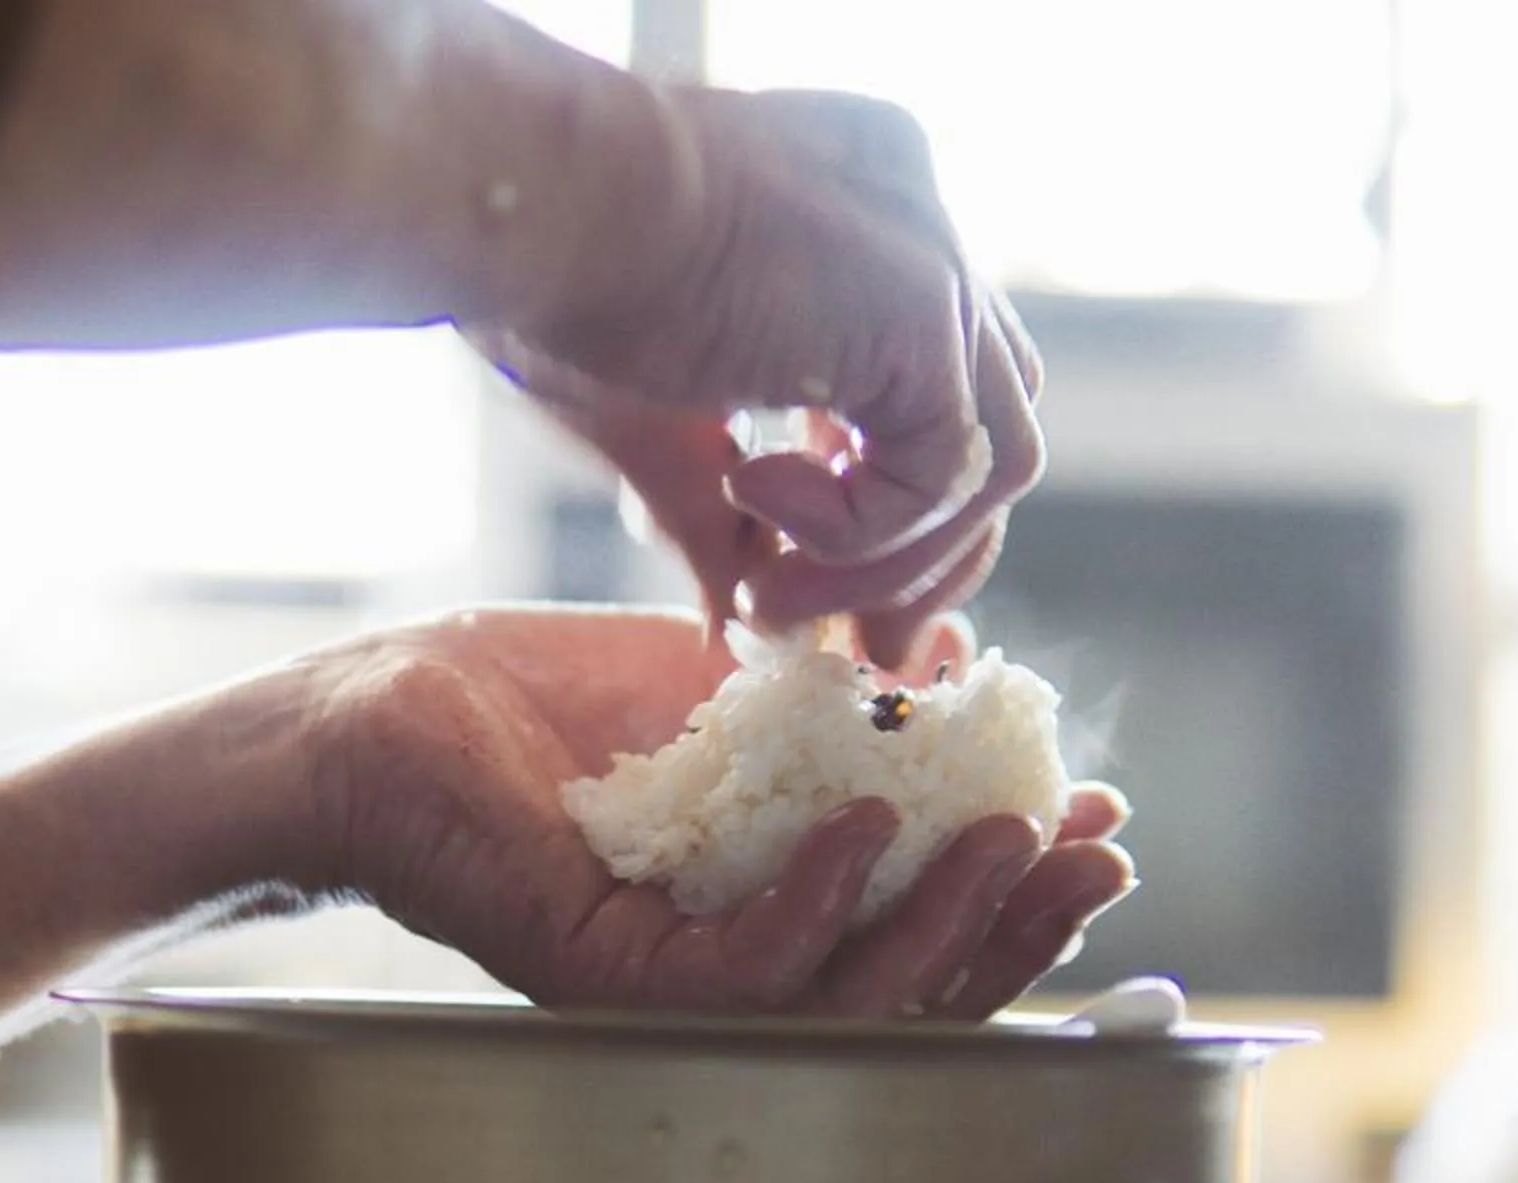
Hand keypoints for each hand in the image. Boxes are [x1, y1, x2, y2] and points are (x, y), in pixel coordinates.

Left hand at [306, 606, 1131, 1018]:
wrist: (387, 714)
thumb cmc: (536, 704)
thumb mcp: (719, 692)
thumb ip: (833, 710)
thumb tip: (954, 677)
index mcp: (766, 908)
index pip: (916, 923)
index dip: (1014, 883)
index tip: (1098, 813)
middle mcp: (727, 969)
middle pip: (908, 984)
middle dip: (1016, 922)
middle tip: (1099, 855)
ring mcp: (669, 987)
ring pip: (843, 997)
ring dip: (942, 921)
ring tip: (1008, 838)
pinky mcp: (605, 977)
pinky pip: (739, 970)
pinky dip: (814, 905)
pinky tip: (858, 829)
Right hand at [473, 88, 1041, 666]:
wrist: (528, 199)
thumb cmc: (548, 284)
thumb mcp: (648, 421)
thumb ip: (709, 513)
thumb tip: (727, 619)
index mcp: (854, 231)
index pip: (929, 384)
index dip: (892, 506)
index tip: (822, 593)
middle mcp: (914, 224)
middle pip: (986, 421)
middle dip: (925, 560)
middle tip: (857, 648)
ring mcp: (931, 253)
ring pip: (988, 461)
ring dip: (887, 566)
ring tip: (767, 597)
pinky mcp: (926, 299)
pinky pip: (946, 468)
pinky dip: (862, 531)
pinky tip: (752, 498)